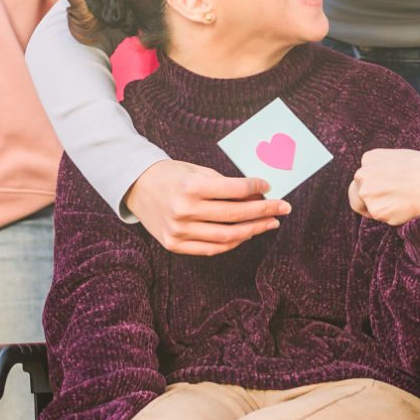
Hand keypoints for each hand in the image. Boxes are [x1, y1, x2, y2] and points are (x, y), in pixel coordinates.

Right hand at [124, 158, 288, 255]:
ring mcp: (179, 231)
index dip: (256, 188)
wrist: (136, 187)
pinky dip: (233, 243)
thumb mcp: (196, 170)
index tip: (270, 186)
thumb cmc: (171, 175)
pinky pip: (211, 248)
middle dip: (263, 211)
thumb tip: (258, 194)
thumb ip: (224, 184)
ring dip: (253, 230)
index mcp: (190, 187)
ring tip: (270, 223)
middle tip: (283, 208)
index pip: (233, 190)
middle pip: (234, 215)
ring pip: (227, 236)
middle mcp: (184, 211)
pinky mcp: (175, 245)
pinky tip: (247, 234)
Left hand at [349, 148, 419, 225]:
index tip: (390, 190)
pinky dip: (393, 218)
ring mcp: (368, 193)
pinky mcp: (377, 211)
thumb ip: (383, 168)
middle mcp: (363, 174)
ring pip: (368, 209)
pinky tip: (407, 207)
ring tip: (404, 201)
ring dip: (382, 210)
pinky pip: (382, 220)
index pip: (362, 178)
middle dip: (370, 201)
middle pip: (357, 194)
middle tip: (392, 202)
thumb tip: (379, 182)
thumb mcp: (400, 158)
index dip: (375, 187)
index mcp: (369, 158)